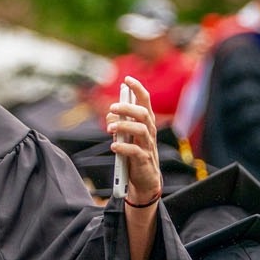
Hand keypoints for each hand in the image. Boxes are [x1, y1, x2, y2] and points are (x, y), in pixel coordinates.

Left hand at [107, 76, 160, 205]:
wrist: (144, 180)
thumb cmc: (135, 154)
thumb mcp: (127, 136)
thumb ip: (120, 123)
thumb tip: (111, 114)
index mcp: (146, 123)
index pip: (146, 101)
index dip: (138, 89)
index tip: (127, 79)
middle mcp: (149, 132)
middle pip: (143, 113)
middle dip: (128, 107)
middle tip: (112, 107)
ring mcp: (148, 146)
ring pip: (141, 130)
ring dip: (124, 126)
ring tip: (109, 127)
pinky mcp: (143, 161)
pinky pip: (135, 151)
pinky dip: (123, 147)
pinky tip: (113, 146)